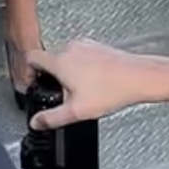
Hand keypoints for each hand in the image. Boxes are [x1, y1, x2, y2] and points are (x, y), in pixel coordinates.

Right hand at [30, 39, 148, 129]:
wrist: (139, 78)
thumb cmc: (113, 90)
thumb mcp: (77, 112)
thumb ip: (52, 118)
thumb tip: (37, 122)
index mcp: (60, 61)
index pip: (32, 58)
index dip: (29, 72)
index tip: (33, 83)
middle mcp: (71, 48)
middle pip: (51, 59)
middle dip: (53, 77)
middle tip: (64, 94)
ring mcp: (86, 45)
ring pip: (68, 58)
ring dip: (70, 72)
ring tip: (83, 90)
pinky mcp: (99, 47)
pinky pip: (83, 56)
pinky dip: (84, 68)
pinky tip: (96, 83)